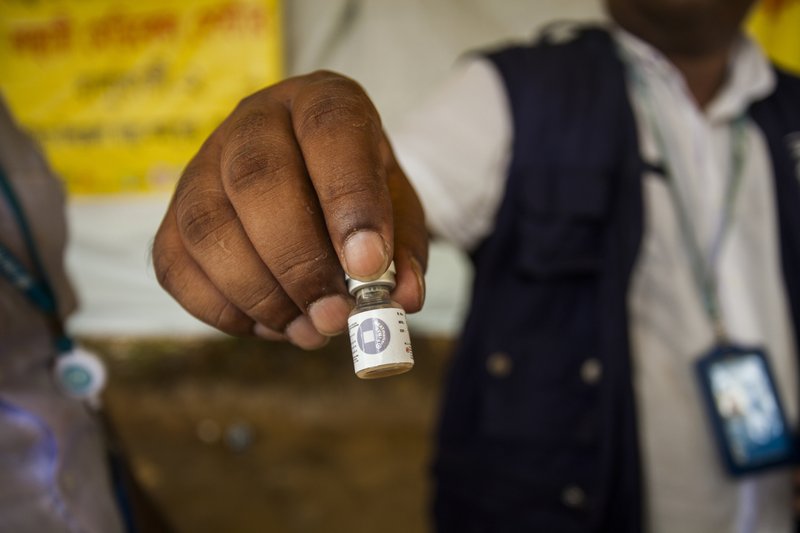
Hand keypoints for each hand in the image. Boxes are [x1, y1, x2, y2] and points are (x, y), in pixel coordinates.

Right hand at [152, 71, 427, 348]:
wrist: (312, 182)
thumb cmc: (357, 195)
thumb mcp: (397, 212)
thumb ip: (402, 250)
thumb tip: (401, 298)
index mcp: (321, 103)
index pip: (329, 130)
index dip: (348, 199)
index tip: (367, 264)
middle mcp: (254, 122)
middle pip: (256, 179)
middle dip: (297, 261)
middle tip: (333, 315)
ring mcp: (203, 164)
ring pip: (207, 227)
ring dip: (260, 294)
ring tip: (309, 330)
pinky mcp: (172, 213)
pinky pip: (176, 266)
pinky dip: (223, 310)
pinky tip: (272, 324)